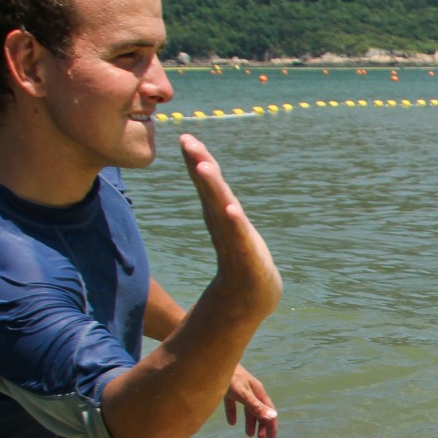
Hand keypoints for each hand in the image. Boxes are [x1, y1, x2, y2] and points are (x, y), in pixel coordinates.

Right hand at [180, 134, 281, 318]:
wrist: (251, 299)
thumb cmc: (242, 263)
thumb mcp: (230, 230)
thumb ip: (221, 211)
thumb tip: (213, 192)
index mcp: (219, 214)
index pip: (207, 183)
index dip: (196, 160)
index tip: (186, 137)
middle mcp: (223, 223)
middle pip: (209, 189)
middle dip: (199, 164)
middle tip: (187, 141)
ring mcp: (233, 239)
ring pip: (221, 207)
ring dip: (213, 187)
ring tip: (204, 166)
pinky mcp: (246, 256)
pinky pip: (238, 235)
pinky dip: (234, 221)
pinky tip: (230, 208)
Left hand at [224, 364, 278, 437]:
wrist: (214, 360)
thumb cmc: (229, 376)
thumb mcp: (243, 394)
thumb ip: (255, 406)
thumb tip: (272, 417)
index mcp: (257, 392)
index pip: (268, 411)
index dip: (271, 425)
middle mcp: (251, 391)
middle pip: (260, 411)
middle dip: (262, 426)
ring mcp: (240, 390)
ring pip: (248, 409)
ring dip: (250, 422)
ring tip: (249, 435)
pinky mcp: (228, 390)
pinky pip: (233, 405)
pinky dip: (234, 414)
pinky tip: (231, 423)